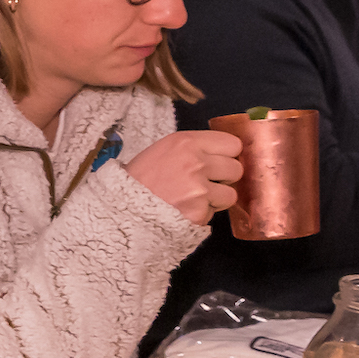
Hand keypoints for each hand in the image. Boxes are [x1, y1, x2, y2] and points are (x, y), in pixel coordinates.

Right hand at [122, 126, 242, 226]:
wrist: (121, 205)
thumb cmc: (142, 177)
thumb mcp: (164, 149)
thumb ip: (195, 148)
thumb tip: (226, 155)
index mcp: (186, 142)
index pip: (233, 144)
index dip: (227, 155)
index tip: (218, 161)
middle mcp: (196, 162)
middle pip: (236, 169)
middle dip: (224, 178)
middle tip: (206, 183)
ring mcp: (198, 190)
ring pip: (230, 195)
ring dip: (216, 199)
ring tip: (195, 199)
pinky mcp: (198, 213)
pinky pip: (213, 214)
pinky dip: (201, 215)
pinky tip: (184, 211)